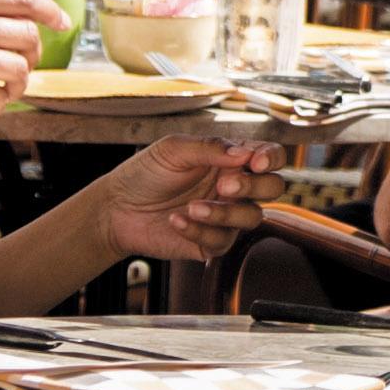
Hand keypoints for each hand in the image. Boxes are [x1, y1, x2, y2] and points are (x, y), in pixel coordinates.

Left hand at [84, 126, 287, 262]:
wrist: (117, 208)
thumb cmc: (146, 173)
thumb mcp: (174, 149)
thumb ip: (210, 147)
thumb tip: (243, 152)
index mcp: (230, 159)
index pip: (268, 156)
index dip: (271, 158)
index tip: (255, 162)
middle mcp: (234, 187)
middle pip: (272, 188)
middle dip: (254, 187)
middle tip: (224, 186)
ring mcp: (225, 216)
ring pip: (252, 218)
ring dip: (225, 213)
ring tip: (193, 207)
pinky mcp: (211, 241)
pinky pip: (222, 240)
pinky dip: (199, 230)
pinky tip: (176, 220)